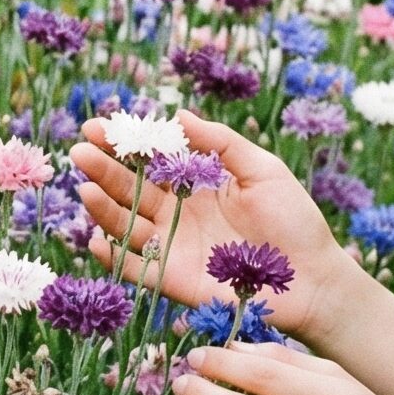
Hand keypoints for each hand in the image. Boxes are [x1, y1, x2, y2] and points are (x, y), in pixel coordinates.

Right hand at [71, 108, 350, 344]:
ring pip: (127, 225)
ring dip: (103, 208)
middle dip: (104, 169)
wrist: (313, 279)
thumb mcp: (262, 169)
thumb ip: (220, 142)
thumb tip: (178, 114)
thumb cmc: (295, 221)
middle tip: (80, 150)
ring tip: (87, 188)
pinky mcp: (174, 280)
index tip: (98, 126)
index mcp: (196, 185)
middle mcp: (177, 214)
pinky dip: (114, 257)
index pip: (150, 160)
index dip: (124, 144)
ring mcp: (173, 247)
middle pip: (130, 189)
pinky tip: (98, 240)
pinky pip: (136, 269)